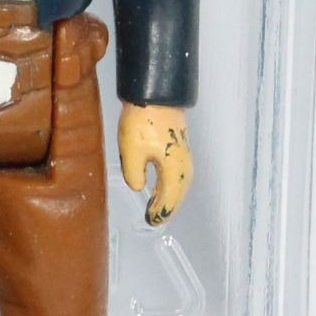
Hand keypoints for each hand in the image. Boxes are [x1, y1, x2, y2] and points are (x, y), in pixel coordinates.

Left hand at [117, 103, 193, 226]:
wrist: (154, 94)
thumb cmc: (143, 120)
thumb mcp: (131, 151)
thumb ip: (134, 175)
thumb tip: (139, 187)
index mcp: (174, 169)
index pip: (168, 198)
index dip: (159, 212)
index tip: (151, 221)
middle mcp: (184, 165)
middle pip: (178, 193)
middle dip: (167, 208)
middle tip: (154, 219)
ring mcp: (184, 155)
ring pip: (180, 184)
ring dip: (170, 197)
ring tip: (156, 207)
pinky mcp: (179, 147)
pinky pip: (178, 173)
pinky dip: (171, 185)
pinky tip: (161, 186)